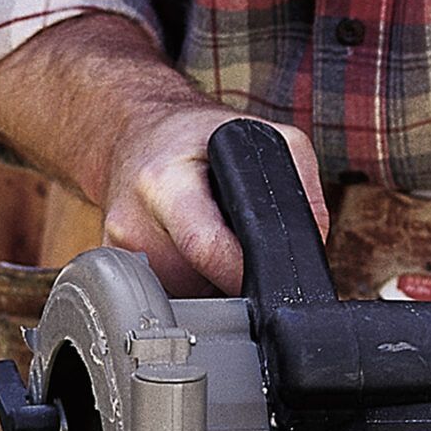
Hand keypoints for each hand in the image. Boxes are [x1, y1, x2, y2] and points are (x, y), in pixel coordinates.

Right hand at [101, 99, 328, 296]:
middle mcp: (133, 221)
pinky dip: (190, 284)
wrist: (132, 133)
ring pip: (187, 297)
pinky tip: (191, 252)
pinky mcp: (116, 270)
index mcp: (163, 183)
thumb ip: (299, 184)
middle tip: (242, 247)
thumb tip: (314, 242)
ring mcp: (119, 250)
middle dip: (234, 278)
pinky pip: (168, 296)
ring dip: (212, 283)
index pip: (207, 250)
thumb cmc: (198, 137)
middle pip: (201, 284)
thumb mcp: (262, 137)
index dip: (245, 272)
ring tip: (214, 242)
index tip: (267, 276)